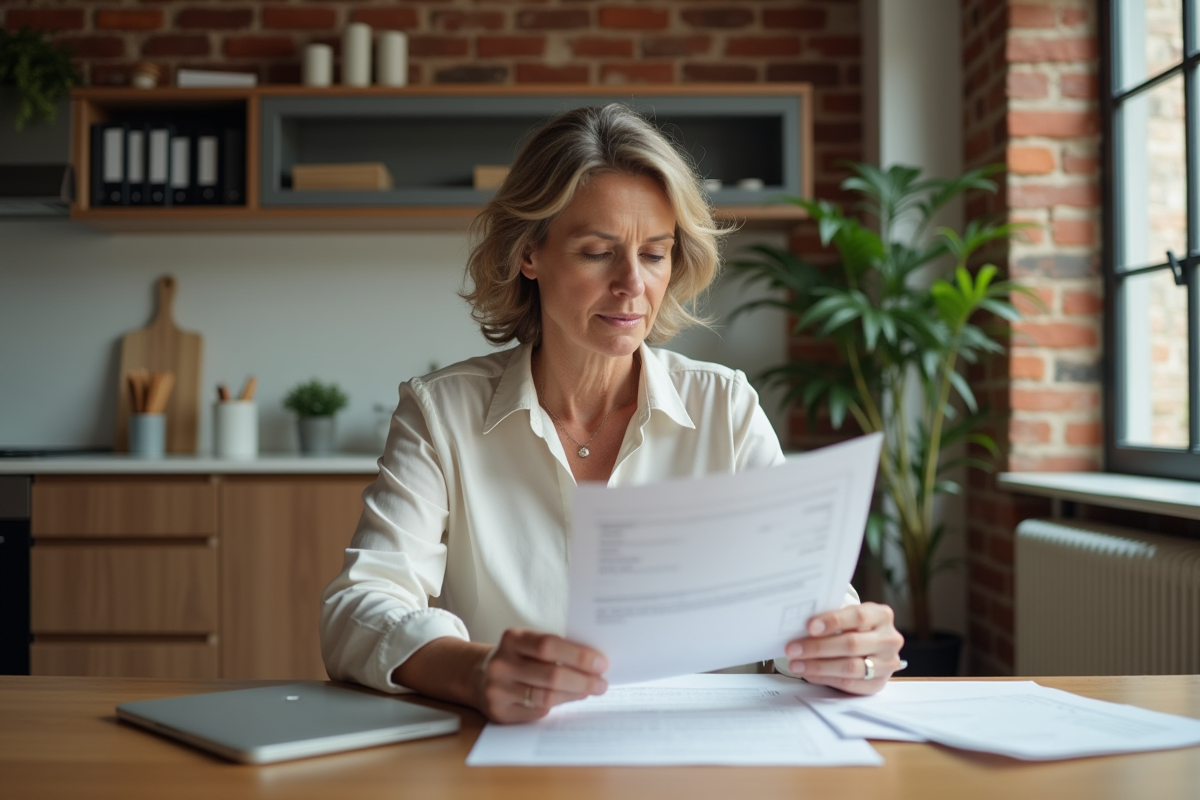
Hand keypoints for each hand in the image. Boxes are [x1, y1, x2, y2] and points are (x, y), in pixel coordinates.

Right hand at [474, 628, 608, 722]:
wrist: (479, 677)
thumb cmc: (517, 657)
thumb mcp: (528, 643)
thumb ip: (555, 649)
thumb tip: (594, 663)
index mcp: (512, 639)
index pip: (549, 645)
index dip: (578, 655)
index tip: (601, 663)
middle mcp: (501, 664)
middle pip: (551, 675)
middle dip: (583, 680)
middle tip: (602, 683)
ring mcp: (498, 690)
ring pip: (546, 697)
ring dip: (574, 695)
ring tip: (589, 691)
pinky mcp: (499, 712)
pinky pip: (537, 712)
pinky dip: (557, 706)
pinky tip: (569, 699)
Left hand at [783, 602, 904, 694]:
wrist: (871, 646)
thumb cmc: (853, 626)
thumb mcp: (849, 616)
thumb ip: (832, 619)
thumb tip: (800, 626)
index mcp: (882, 615)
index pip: (858, 616)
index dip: (833, 621)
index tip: (810, 626)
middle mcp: (889, 639)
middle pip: (852, 644)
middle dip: (818, 647)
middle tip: (793, 648)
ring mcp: (887, 663)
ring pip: (850, 667)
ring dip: (818, 666)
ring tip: (796, 664)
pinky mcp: (879, 683)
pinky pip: (850, 684)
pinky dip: (826, 678)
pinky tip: (809, 673)